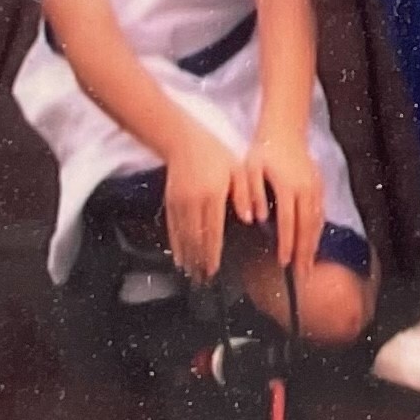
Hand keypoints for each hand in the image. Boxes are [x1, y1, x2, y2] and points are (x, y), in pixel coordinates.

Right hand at [163, 132, 237, 283]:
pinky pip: (172, 228)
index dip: (213, 252)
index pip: (213, 230)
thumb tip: (250, 218)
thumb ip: (246, 193)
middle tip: (204, 280)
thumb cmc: (216, 153)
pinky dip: (175, 245)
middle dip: (199, 261)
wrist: (183, 139)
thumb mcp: (238, 168)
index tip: (215, 269)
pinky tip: (178, 258)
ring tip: (192, 275)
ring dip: (187, 257)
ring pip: (182, 236)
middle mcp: (193, 201)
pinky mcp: (169, 202)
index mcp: (213, 194)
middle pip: (195, 238)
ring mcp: (179, 203)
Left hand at [233, 125, 323, 272]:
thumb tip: (256, 218)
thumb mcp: (251, 167)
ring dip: (313, 246)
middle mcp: (305, 189)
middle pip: (306, 227)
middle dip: (304, 253)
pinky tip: (314, 244)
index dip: (286, 244)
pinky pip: (321, 214)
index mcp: (287, 186)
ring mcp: (315, 188)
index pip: (288, 222)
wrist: (285, 129)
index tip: (284, 262)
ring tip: (309, 266)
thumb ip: (252, 192)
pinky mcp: (320, 186)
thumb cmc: (264, 150)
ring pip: (317, 222)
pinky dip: (318, 232)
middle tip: (302, 275)